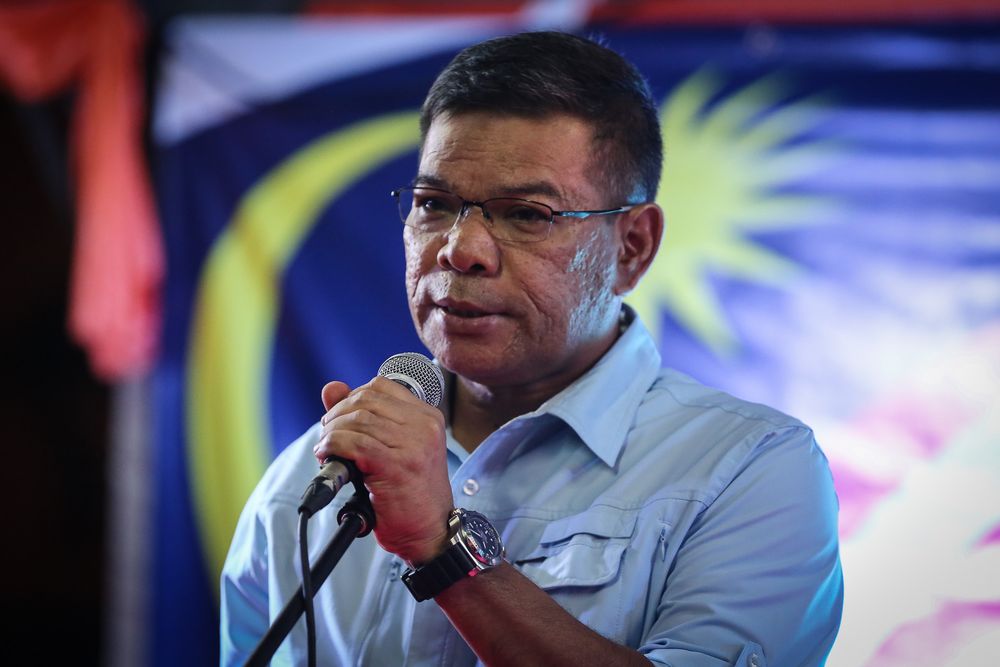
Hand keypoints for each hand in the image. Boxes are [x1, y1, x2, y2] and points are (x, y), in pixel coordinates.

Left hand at [315, 377, 452, 564]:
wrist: (431, 533)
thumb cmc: (411, 495)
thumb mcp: (392, 448)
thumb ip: (363, 417)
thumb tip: (331, 388)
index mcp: (428, 417)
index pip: (381, 386)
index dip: (352, 397)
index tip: (340, 419)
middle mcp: (424, 425)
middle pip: (366, 399)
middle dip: (337, 414)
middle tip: (327, 435)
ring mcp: (413, 444)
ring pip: (357, 419)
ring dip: (332, 432)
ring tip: (326, 449)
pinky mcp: (397, 464)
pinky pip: (354, 442)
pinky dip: (333, 446)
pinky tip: (327, 457)